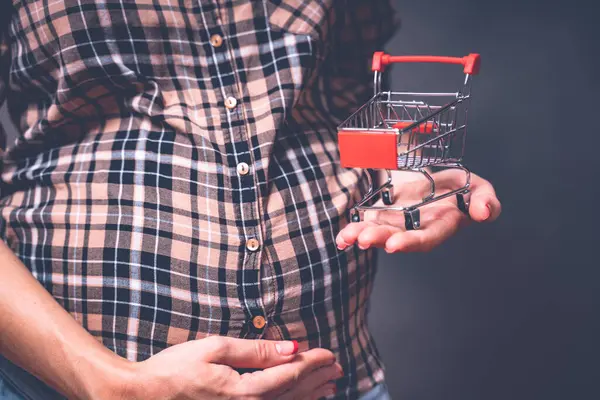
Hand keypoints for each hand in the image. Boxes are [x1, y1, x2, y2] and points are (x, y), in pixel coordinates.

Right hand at [120, 336, 341, 399]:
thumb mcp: (216, 349)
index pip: (289, 375)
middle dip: (317, 379)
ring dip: (310, 394)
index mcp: (243, 392)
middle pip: (293, 394)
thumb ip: (256, 350)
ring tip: (330, 385)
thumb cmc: (175, 369)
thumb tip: (290, 348)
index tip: (328, 353)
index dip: (311, 363)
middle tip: (337, 367)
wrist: (143, 396)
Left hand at [336, 169, 500, 252]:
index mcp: (441, 224)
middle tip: (363, 239)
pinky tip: (342, 237)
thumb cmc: (460, 187)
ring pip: (379, 233)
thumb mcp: (477, 187)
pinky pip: (367, 224)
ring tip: (347, 237)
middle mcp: (416, 228)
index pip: (427, 237)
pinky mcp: (382, 216)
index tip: (393, 245)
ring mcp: (397, 224)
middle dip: (380, 239)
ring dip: (362, 235)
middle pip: (398, 238)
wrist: (437, 180)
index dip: (411, 242)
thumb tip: (484, 212)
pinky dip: (353, 231)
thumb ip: (485, 200)